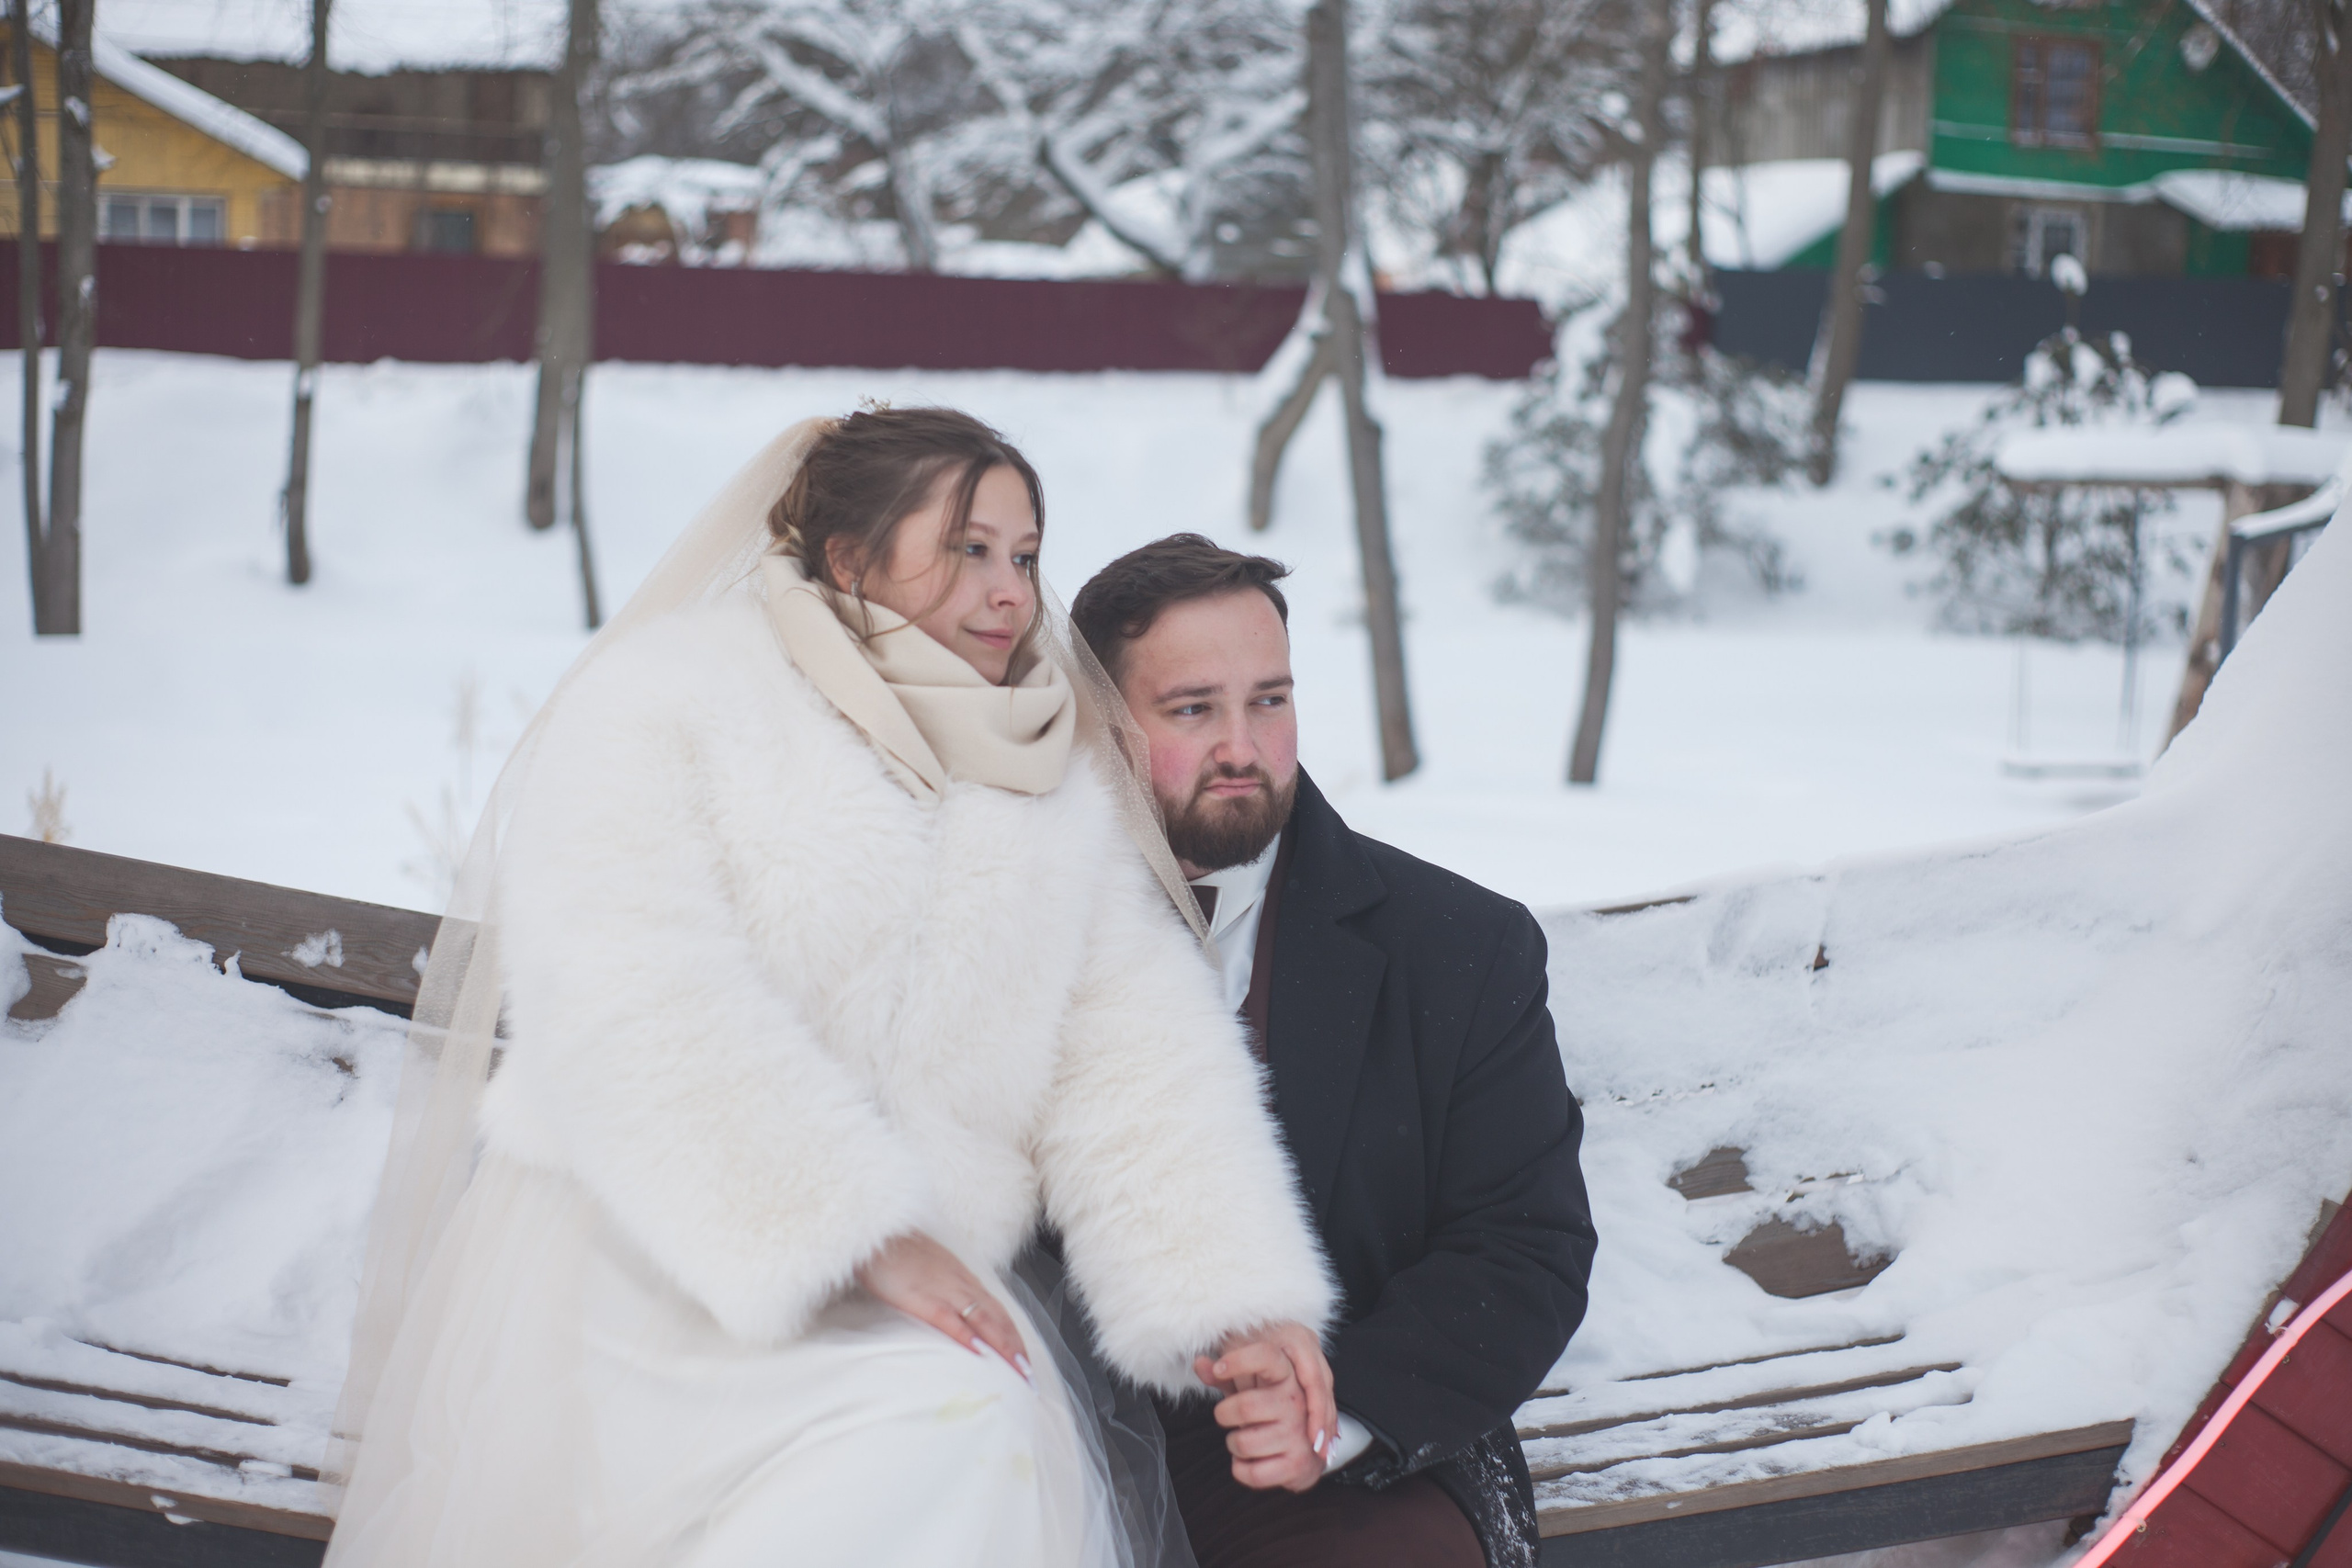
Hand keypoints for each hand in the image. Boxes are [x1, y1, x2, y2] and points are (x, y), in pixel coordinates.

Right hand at [855, 1232, 1029, 1380]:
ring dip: (1003, 1347)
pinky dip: (966, 1336)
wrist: (876, 1235)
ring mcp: (944, 1290)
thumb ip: (948, 1291)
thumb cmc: (901, 1256)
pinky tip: (979, 1353)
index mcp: (965, 1280)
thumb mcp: (933, 1272)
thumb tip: (960, 1316)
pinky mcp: (921, 1297)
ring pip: (983, 1320)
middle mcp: (962, 1284)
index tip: (1026, 1361)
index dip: (1015, 1337)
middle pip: (998, 1319)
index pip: (999, 1311)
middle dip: (1016, 1348)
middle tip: (1030, 1378)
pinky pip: (949, 1318)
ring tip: (1017, 1372)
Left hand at [1194, 1321, 1335, 1492]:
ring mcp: (1299, 1434)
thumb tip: (1199, 1363)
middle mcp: (1296, 1402)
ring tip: (1242, 1440)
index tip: (1218, 1368)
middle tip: (1227, 1417)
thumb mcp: (1251, 1387)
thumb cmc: (1273, 1410)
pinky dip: (1241, 1470)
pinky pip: (1252, 1473)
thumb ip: (1224, 1376)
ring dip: (1233, 1444)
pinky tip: (1248, 1461)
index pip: (1266, 1356)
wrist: (1313, 1448)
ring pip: (1243, 1442)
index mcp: (1287, 1375)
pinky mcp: (1298, 1464)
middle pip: (1245, 1406)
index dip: (1238, 1361)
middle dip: (1224, 1415)